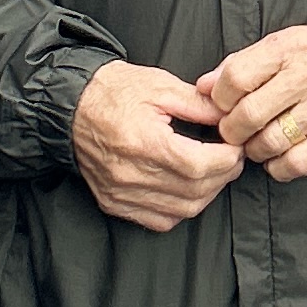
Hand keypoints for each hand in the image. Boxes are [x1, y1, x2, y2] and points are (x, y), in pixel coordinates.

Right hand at [73, 60, 247, 229]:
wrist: (70, 107)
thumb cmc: (113, 92)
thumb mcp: (159, 85)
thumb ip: (198, 104)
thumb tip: (229, 119)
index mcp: (142, 141)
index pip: (198, 165)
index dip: (226, 160)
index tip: (235, 147)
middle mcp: (129, 174)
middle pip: (194, 191)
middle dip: (223, 176)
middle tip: (231, 158)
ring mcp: (120, 193)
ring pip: (181, 211)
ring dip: (206, 194)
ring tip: (213, 171)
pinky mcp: (114, 203)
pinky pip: (159, 221)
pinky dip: (181, 209)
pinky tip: (187, 189)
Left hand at [205, 19, 306, 181]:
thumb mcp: (281, 43)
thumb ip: (240, 64)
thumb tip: (203, 87)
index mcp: (287, 49)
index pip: (236, 79)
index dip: (218, 98)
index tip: (221, 105)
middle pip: (249, 115)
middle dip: (231, 130)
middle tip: (233, 130)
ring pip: (270, 142)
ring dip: (253, 149)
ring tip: (256, 142)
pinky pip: (297, 163)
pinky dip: (278, 167)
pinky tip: (277, 157)